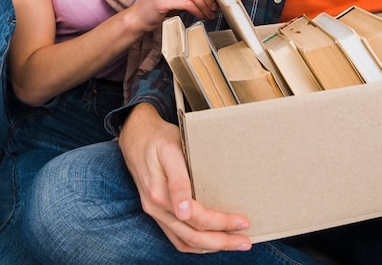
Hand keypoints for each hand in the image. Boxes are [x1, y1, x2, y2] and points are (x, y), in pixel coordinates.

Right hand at [118, 103, 251, 253]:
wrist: (136, 134)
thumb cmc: (158, 138)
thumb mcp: (171, 150)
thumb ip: (178, 181)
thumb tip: (184, 212)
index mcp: (160, 194)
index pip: (196, 218)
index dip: (221, 223)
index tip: (243, 221)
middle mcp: (156, 208)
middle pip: (192, 236)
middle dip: (221, 241)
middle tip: (245, 241)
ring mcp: (155, 211)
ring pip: (184, 241)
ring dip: (209, 246)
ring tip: (232, 242)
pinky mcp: (157, 211)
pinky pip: (176, 236)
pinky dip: (194, 243)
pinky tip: (210, 240)